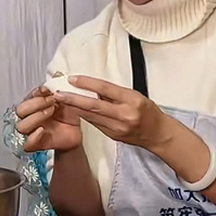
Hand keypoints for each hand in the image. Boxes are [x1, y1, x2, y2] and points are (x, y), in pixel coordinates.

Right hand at [15, 86, 82, 152]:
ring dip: (35, 117)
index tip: (46, 89)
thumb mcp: (67, 100)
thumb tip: (57, 74)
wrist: (76, 134)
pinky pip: (26, 144)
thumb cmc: (68, 116)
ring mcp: (30, 132)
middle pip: (20, 110)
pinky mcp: (35, 145)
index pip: (27, 98)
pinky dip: (33, 137)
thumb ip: (59, 88)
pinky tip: (42, 130)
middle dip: (35, 104)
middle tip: (51, 101)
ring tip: (50, 112)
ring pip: (21, 126)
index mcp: (33, 105)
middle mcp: (29, 118)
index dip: (36, 93)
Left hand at [53, 76, 173, 149]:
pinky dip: (84, 116)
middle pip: (94, 106)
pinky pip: (95, 124)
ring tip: (61, 100)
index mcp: (132, 100)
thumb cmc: (148, 111)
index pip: (105, 89)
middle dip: (73, 99)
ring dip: (74, 108)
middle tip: (58, 93)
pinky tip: (75, 110)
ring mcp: (117, 128)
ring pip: (91, 116)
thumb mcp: (135, 96)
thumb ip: (114, 93)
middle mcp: (124, 115)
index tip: (73, 79)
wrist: (157, 134)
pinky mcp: (112, 136)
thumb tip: (92, 87)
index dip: (87, 83)